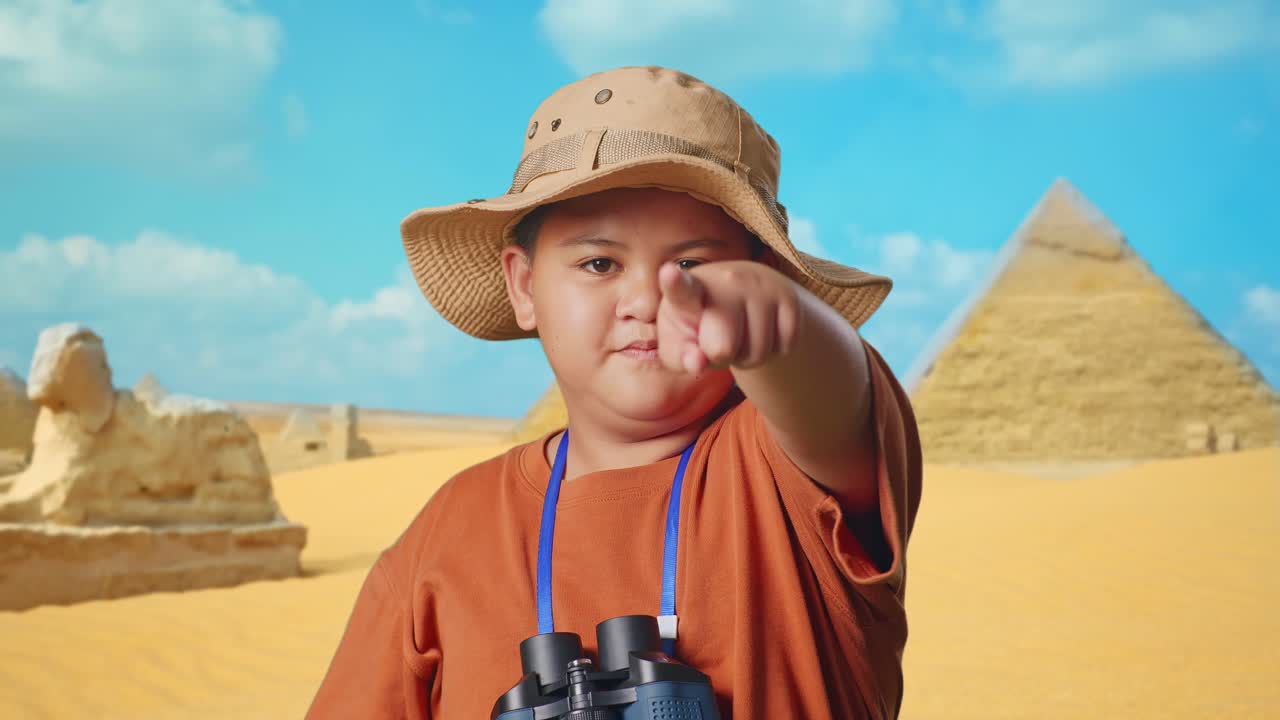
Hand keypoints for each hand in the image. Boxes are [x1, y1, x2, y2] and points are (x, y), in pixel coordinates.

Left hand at [656, 260, 800, 374]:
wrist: (745, 296)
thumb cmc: (701, 325)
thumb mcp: (681, 342)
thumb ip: (681, 356)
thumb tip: (698, 363)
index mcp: (689, 290)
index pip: (681, 289)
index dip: (674, 282)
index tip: (668, 273)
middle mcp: (726, 281)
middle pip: (723, 348)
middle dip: (721, 357)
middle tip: (716, 339)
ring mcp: (760, 287)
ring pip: (757, 353)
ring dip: (748, 358)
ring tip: (740, 335)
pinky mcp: (789, 297)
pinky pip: (784, 348)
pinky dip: (774, 353)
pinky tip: (763, 332)